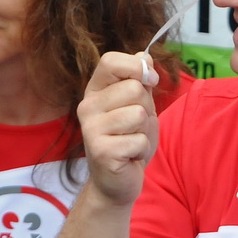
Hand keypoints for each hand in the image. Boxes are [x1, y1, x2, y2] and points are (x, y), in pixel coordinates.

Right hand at [78, 52, 160, 206]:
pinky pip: (138, 140)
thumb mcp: (139, 105)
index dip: (136, 67)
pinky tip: (130, 156)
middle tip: (136, 126)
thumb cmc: (129, 139)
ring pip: (139, 114)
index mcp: (95, 91)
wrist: (117, 181)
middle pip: (134, 88)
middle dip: (147, 108)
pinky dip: (142, 149)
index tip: (151, 81)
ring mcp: (90, 129)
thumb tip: (145, 56)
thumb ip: (140, 81)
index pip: (110, 61)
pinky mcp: (100, 151)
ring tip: (132, 141)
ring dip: (145, 131)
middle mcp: (87, 106)